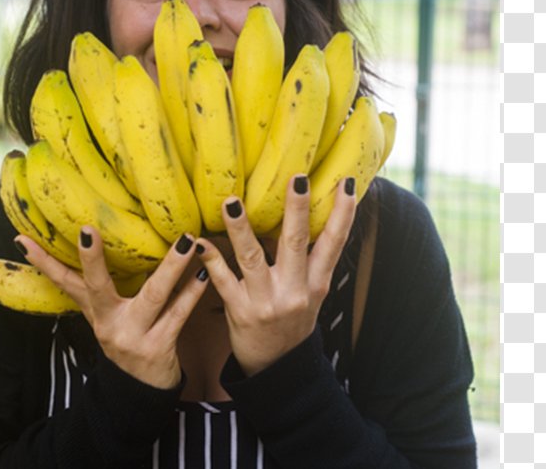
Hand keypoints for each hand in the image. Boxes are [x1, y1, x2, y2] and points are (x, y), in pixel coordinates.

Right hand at [16, 229, 207, 388]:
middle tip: (88, 231)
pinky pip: (179, 315)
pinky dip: (192, 293)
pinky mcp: (159, 348)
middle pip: (97, 288)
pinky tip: (204, 274)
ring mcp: (133, 337)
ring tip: (186, 241)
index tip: (25, 240)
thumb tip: (79, 245)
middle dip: (91, 260)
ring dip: (172, 267)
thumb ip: (93, 288)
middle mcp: (109, 324)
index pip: (63, 282)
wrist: (141, 391)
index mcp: (95, 312)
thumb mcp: (103, 317)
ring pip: (154, 295)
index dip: (44, 262)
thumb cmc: (126, 339)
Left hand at [196, 175, 355, 375]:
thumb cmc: (292, 319)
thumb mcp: (311, 292)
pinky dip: (210, 259)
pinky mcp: (239, 311)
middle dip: (296, 210)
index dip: (343, 214)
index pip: (334, 243)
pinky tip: (198, 241)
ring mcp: (266, 301)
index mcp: (316, 283)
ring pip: (253, 258)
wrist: (275, 366)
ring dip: (241, 228)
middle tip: (296, 178)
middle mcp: (295, 291)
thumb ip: (311, 258)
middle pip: (297, 243)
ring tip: (231, 201)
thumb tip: (310, 211)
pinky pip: (222, 281)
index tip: (346, 183)